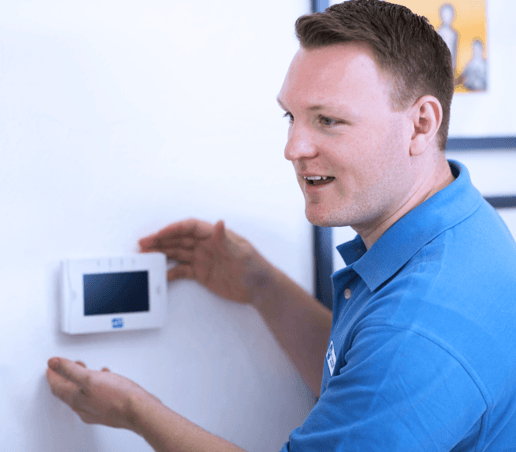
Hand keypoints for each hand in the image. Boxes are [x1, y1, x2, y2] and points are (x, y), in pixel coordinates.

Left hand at [46, 357, 160, 431]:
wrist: (138, 410)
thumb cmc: (117, 397)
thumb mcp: (90, 378)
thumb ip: (70, 370)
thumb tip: (53, 363)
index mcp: (76, 399)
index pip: (57, 387)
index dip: (53, 375)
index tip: (51, 367)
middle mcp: (84, 407)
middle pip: (68, 392)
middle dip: (65, 378)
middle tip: (64, 368)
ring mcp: (96, 410)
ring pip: (82, 394)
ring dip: (80, 381)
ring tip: (83, 370)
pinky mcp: (108, 409)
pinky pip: (95, 396)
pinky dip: (95, 386)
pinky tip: (103, 379)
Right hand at [139, 219, 274, 304]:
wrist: (260, 289)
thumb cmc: (255, 268)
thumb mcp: (242, 254)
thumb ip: (227, 240)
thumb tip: (219, 223)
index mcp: (216, 235)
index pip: (190, 228)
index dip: (173, 229)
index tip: (158, 234)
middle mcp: (207, 245)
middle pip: (179, 239)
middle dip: (160, 240)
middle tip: (143, 243)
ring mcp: (203, 259)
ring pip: (178, 253)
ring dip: (161, 253)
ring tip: (145, 255)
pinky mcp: (202, 273)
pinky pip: (182, 270)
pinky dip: (170, 271)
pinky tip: (160, 273)